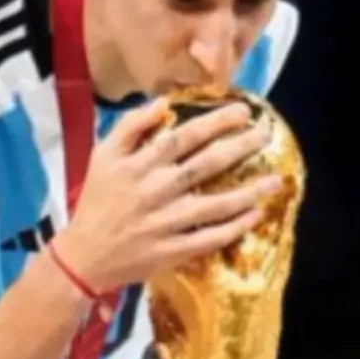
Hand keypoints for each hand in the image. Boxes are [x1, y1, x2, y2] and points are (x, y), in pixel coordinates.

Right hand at [57, 99, 280, 291]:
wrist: (84, 255)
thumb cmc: (96, 201)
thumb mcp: (103, 156)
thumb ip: (130, 126)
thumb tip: (163, 103)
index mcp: (140, 165)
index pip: (185, 136)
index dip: (216, 122)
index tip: (243, 111)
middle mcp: (157, 190)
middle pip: (206, 164)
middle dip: (240, 146)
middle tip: (266, 133)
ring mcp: (167, 223)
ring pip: (215, 204)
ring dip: (249, 191)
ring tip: (275, 179)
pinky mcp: (173, 251)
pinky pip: (209, 238)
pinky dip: (234, 228)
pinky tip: (256, 215)